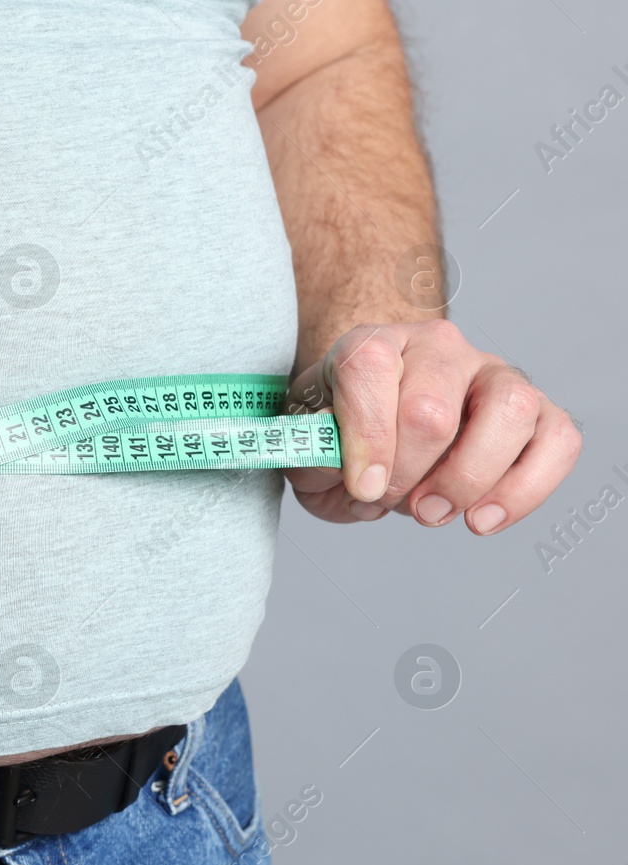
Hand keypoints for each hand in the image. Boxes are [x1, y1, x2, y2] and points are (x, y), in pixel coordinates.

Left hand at [282, 320, 580, 532]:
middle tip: (385, 499)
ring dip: (464, 480)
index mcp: (371, 345)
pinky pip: (558, 441)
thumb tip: (357, 474)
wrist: (374, 431)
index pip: (368, 369)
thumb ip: (316, 457)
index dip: (365, 438)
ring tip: (428, 512)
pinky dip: (524, 490)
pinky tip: (480, 519)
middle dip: (405, 474)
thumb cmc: (339, 438)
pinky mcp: (536, 411)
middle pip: (431, 409)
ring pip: (509, 411)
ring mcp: (493, 375)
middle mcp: (437, 349)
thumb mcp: (306, 448)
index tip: (361, 486)